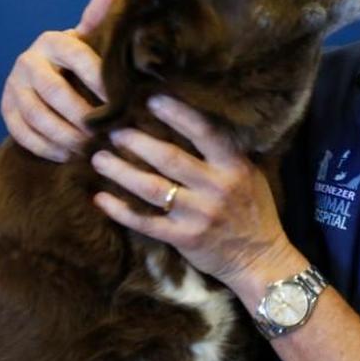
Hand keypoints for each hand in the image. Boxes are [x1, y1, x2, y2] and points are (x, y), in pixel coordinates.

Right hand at [1, 0, 114, 161]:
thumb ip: (98, 23)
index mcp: (53, 41)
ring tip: (87, 148)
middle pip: (53, 91)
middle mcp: (28, 60)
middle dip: (80, 115)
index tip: (119, 100)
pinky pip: (21, 132)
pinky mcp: (5, 108)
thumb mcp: (89, 40)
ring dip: (63, 135)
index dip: (98, 78)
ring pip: (36, 115)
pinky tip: (66, 155)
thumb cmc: (79, 58)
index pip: (77, 56)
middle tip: (102, 133)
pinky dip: (45, 147)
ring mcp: (14, 86)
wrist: (45, 71)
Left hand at [91, 95, 303, 293]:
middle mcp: (215, 188)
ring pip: (151, 188)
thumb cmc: (254, 211)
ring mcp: (198, 215)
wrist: (261, 260)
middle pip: (169, 158)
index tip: (152, 100)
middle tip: (113, 131)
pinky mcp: (183, 239)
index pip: (204, 132)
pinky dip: (120, 210)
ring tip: (99, 159)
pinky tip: (100, 198)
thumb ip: (224, 153)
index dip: (178, 115)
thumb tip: (190, 123)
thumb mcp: (249, 174)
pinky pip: (145, 222)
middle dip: (137, 142)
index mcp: (233, 166)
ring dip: (121, 171)